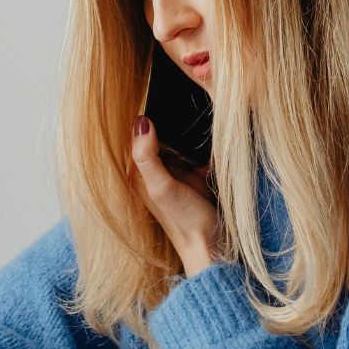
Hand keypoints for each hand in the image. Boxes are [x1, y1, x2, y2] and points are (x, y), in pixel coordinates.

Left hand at [129, 115, 220, 275]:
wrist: (213, 246)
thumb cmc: (185, 221)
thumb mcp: (162, 187)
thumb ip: (147, 156)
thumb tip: (141, 121)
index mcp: (138, 173)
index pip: (135, 136)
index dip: (145, 119)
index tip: (156, 101)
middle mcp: (153, 171)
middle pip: (159, 135)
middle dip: (172, 126)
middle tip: (180, 119)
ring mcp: (174, 172)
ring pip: (179, 141)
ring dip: (190, 137)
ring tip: (194, 142)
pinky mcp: (194, 175)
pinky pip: (196, 152)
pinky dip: (203, 149)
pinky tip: (208, 154)